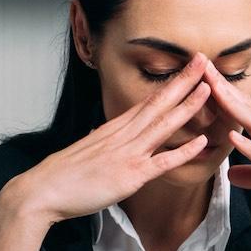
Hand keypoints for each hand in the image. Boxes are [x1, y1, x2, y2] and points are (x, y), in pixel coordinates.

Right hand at [0, 54, 213, 250]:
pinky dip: (182, 151)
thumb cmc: (61, 174)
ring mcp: (127, 154)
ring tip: (208, 88)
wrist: (43, 190)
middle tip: (203, 60)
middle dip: (183, 81)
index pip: (146, 101)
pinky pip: (161, 162)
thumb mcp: (83, 151)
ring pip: (162, 125)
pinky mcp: (129, 176)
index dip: (169, 84)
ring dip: (187, 106)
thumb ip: (98, 142)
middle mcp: (122, 136)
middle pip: (157, 103)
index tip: (185, 69)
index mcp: (112, 129)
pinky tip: (201, 141)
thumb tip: (99, 135)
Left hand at [202, 59, 250, 245]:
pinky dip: (248, 146)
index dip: (223, 91)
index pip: (246, 108)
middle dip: (222, 87)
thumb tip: (229, 174)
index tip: (202, 73)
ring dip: (232, 105)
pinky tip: (232, 136)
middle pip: (246, 107)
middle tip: (199, 64)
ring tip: (211, 87)